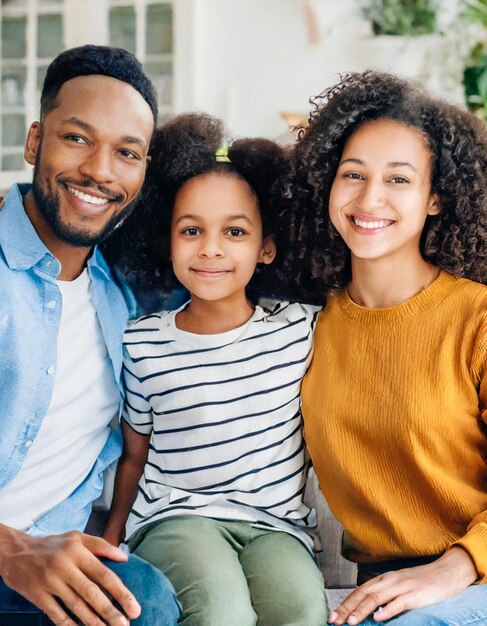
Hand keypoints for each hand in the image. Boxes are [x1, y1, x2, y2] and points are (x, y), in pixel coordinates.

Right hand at [0, 525, 140, 625]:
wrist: (16, 553)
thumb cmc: (52, 545)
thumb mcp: (76, 537)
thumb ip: (101, 545)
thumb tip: (124, 557)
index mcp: (77, 551)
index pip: (103, 574)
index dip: (120, 592)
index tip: (133, 606)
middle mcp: (65, 566)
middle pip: (92, 593)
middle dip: (110, 611)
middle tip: (126, 624)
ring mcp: (50, 582)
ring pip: (76, 606)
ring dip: (94, 622)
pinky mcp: (38, 596)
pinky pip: (57, 614)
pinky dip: (69, 625)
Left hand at [327, 547, 477, 624]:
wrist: (445, 572)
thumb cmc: (421, 582)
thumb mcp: (398, 586)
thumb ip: (383, 595)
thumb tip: (367, 610)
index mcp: (383, 579)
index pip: (358, 591)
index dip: (344, 604)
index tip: (333, 616)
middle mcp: (388, 581)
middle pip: (363, 594)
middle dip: (347, 608)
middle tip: (334, 621)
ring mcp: (401, 587)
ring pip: (376, 598)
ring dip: (362, 611)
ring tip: (351, 622)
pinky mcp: (415, 595)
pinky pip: (398, 603)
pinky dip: (387, 610)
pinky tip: (379, 618)